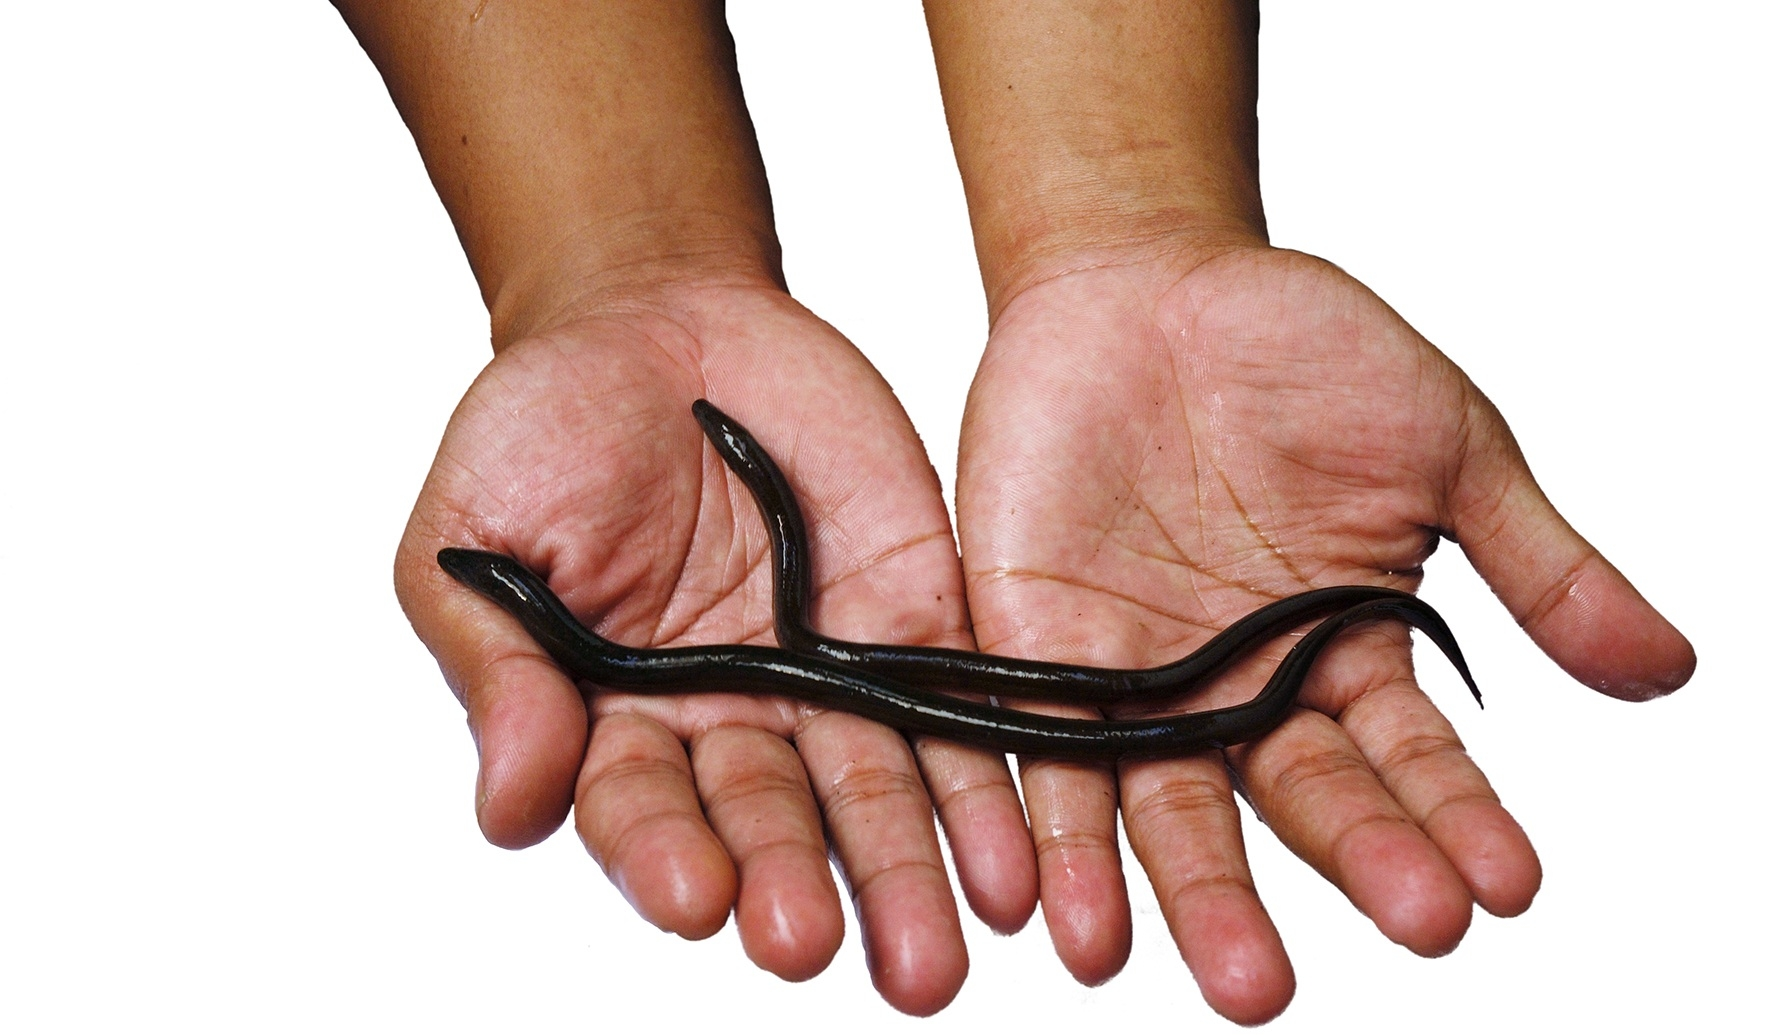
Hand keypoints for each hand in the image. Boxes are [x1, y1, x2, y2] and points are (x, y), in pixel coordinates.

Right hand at [395, 281, 1035, 1014]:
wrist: (661, 323)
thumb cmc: (548, 426)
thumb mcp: (479, 532)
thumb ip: (497, 666)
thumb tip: (511, 804)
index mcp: (614, 719)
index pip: (639, 811)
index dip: (662, 855)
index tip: (696, 896)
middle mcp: (727, 722)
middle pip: (768, 823)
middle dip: (793, 885)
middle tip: (812, 945)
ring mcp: (825, 679)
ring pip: (874, 794)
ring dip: (904, 876)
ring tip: (935, 957)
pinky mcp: (913, 626)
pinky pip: (958, 714)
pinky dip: (987, 789)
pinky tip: (1014, 862)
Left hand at [954, 242, 1694, 1021]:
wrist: (1148, 275)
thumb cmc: (1300, 348)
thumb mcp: (1443, 446)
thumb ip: (1535, 565)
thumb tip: (1669, 669)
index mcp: (1344, 652)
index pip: (1408, 761)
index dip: (1453, 821)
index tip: (1503, 887)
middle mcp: (1240, 688)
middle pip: (1291, 801)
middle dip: (1341, 868)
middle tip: (1397, 935)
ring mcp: (1132, 675)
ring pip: (1159, 805)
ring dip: (1183, 892)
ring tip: (1213, 974)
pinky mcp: (1027, 645)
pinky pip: (1031, 747)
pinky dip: (1042, 828)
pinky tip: (1056, 910)